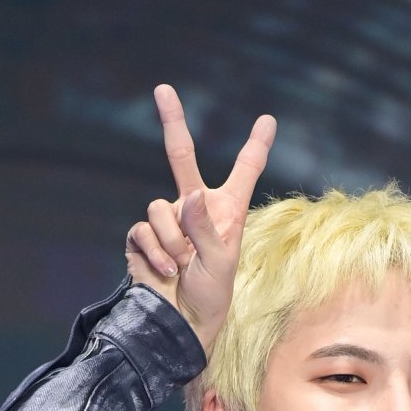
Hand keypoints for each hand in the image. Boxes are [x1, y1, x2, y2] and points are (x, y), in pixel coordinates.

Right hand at [124, 83, 275, 354]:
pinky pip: (143, 229)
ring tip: (182, 266)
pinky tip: (165, 272)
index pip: (244, 172)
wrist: (180, 322)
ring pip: (160, 208)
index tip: (268, 121)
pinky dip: (155, 252)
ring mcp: (167, 220)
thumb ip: (206, 227)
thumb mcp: (219, 262)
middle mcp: (195, 208)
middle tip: (162, 89)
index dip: (255, 146)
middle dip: (172, 122)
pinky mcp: (142, 236)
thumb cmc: (211, 295)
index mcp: (227, 211)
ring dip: (172, 241)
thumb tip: (190, 195)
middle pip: (181, 156)